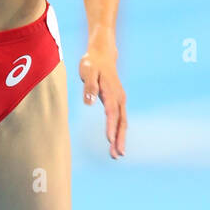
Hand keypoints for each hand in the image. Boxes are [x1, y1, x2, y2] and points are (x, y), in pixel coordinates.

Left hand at [79, 43, 126, 158]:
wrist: (102, 54)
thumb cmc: (92, 63)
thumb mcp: (88, 71)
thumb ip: (88, 86)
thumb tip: (88, 102)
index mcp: (111, 92)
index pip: (111, 113)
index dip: (111, 127)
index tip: (110, 141)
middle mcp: (119, 98)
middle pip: (121, 121)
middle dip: (119, 139)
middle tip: (117, 155)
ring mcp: (120, 100)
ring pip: (122, 122)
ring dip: (120, 138)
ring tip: (117, 154)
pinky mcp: (118, 101)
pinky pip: (120, 119)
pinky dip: (119, 131)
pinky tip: (116, 141)